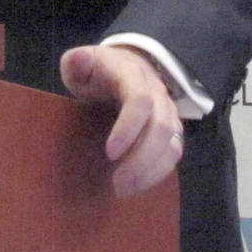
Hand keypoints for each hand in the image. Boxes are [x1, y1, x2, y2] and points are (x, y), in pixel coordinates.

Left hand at [60, 44, 182, 197]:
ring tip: (124, 190)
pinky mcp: (172, 129)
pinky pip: (174, 153)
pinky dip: (158, 173)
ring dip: (151, 170)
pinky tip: (137, 185)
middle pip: (161, 127)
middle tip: (117, 184)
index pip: (140, 100)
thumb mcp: (81, 62)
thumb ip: (77, 61)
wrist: (126, 66)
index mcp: (132, 75)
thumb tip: (80, 61)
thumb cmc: (98, 70)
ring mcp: (168, 112)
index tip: (110, 153)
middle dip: (141, 159)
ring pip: (172, 143)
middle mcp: (157, 93)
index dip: (129, 128)